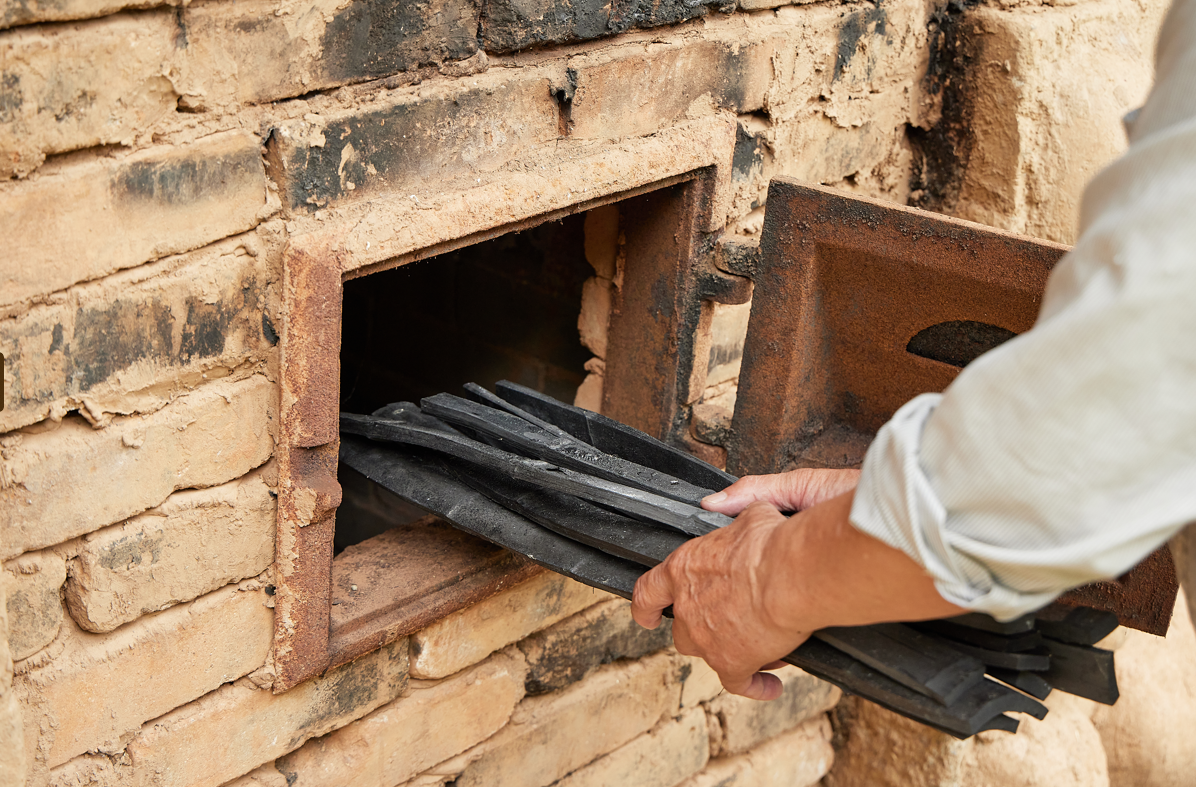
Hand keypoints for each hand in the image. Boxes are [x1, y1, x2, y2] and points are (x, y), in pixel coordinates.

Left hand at [631, 469, 964, 700]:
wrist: (791, 573)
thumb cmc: (772, 542)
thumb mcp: (749, 514)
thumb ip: (733, 513)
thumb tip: (726, 506)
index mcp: (684, 569)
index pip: (649, 591)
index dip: (646, 606)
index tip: (646, 615)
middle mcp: (687, 607)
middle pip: (681, 628)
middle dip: (701, 627)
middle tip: (728, 621)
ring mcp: (706, 638)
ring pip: (706, 653)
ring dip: (727, 650)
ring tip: (757, 644)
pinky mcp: (732, 663)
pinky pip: (739, 682)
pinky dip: (754, 685)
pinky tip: (770, 684)